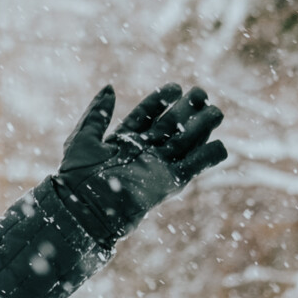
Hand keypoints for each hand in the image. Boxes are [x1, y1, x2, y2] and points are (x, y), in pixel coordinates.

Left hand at [52, 83, 226, 244]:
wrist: (83, 210)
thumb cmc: (76, 177)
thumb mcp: (83, 139)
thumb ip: (97, 114)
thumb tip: (110, 87)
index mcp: (122, 141)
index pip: (145, 115)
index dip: (160, 101)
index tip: (176, 87)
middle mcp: (142, 153)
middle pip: (170, 126)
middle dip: (186, 110)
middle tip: (201, 94)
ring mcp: (156, 167)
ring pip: (184, 143)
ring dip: (201, 128)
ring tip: (216, 111)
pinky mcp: (167, 183)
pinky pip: (192, 168)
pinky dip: (207, 158)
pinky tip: (221, 145)